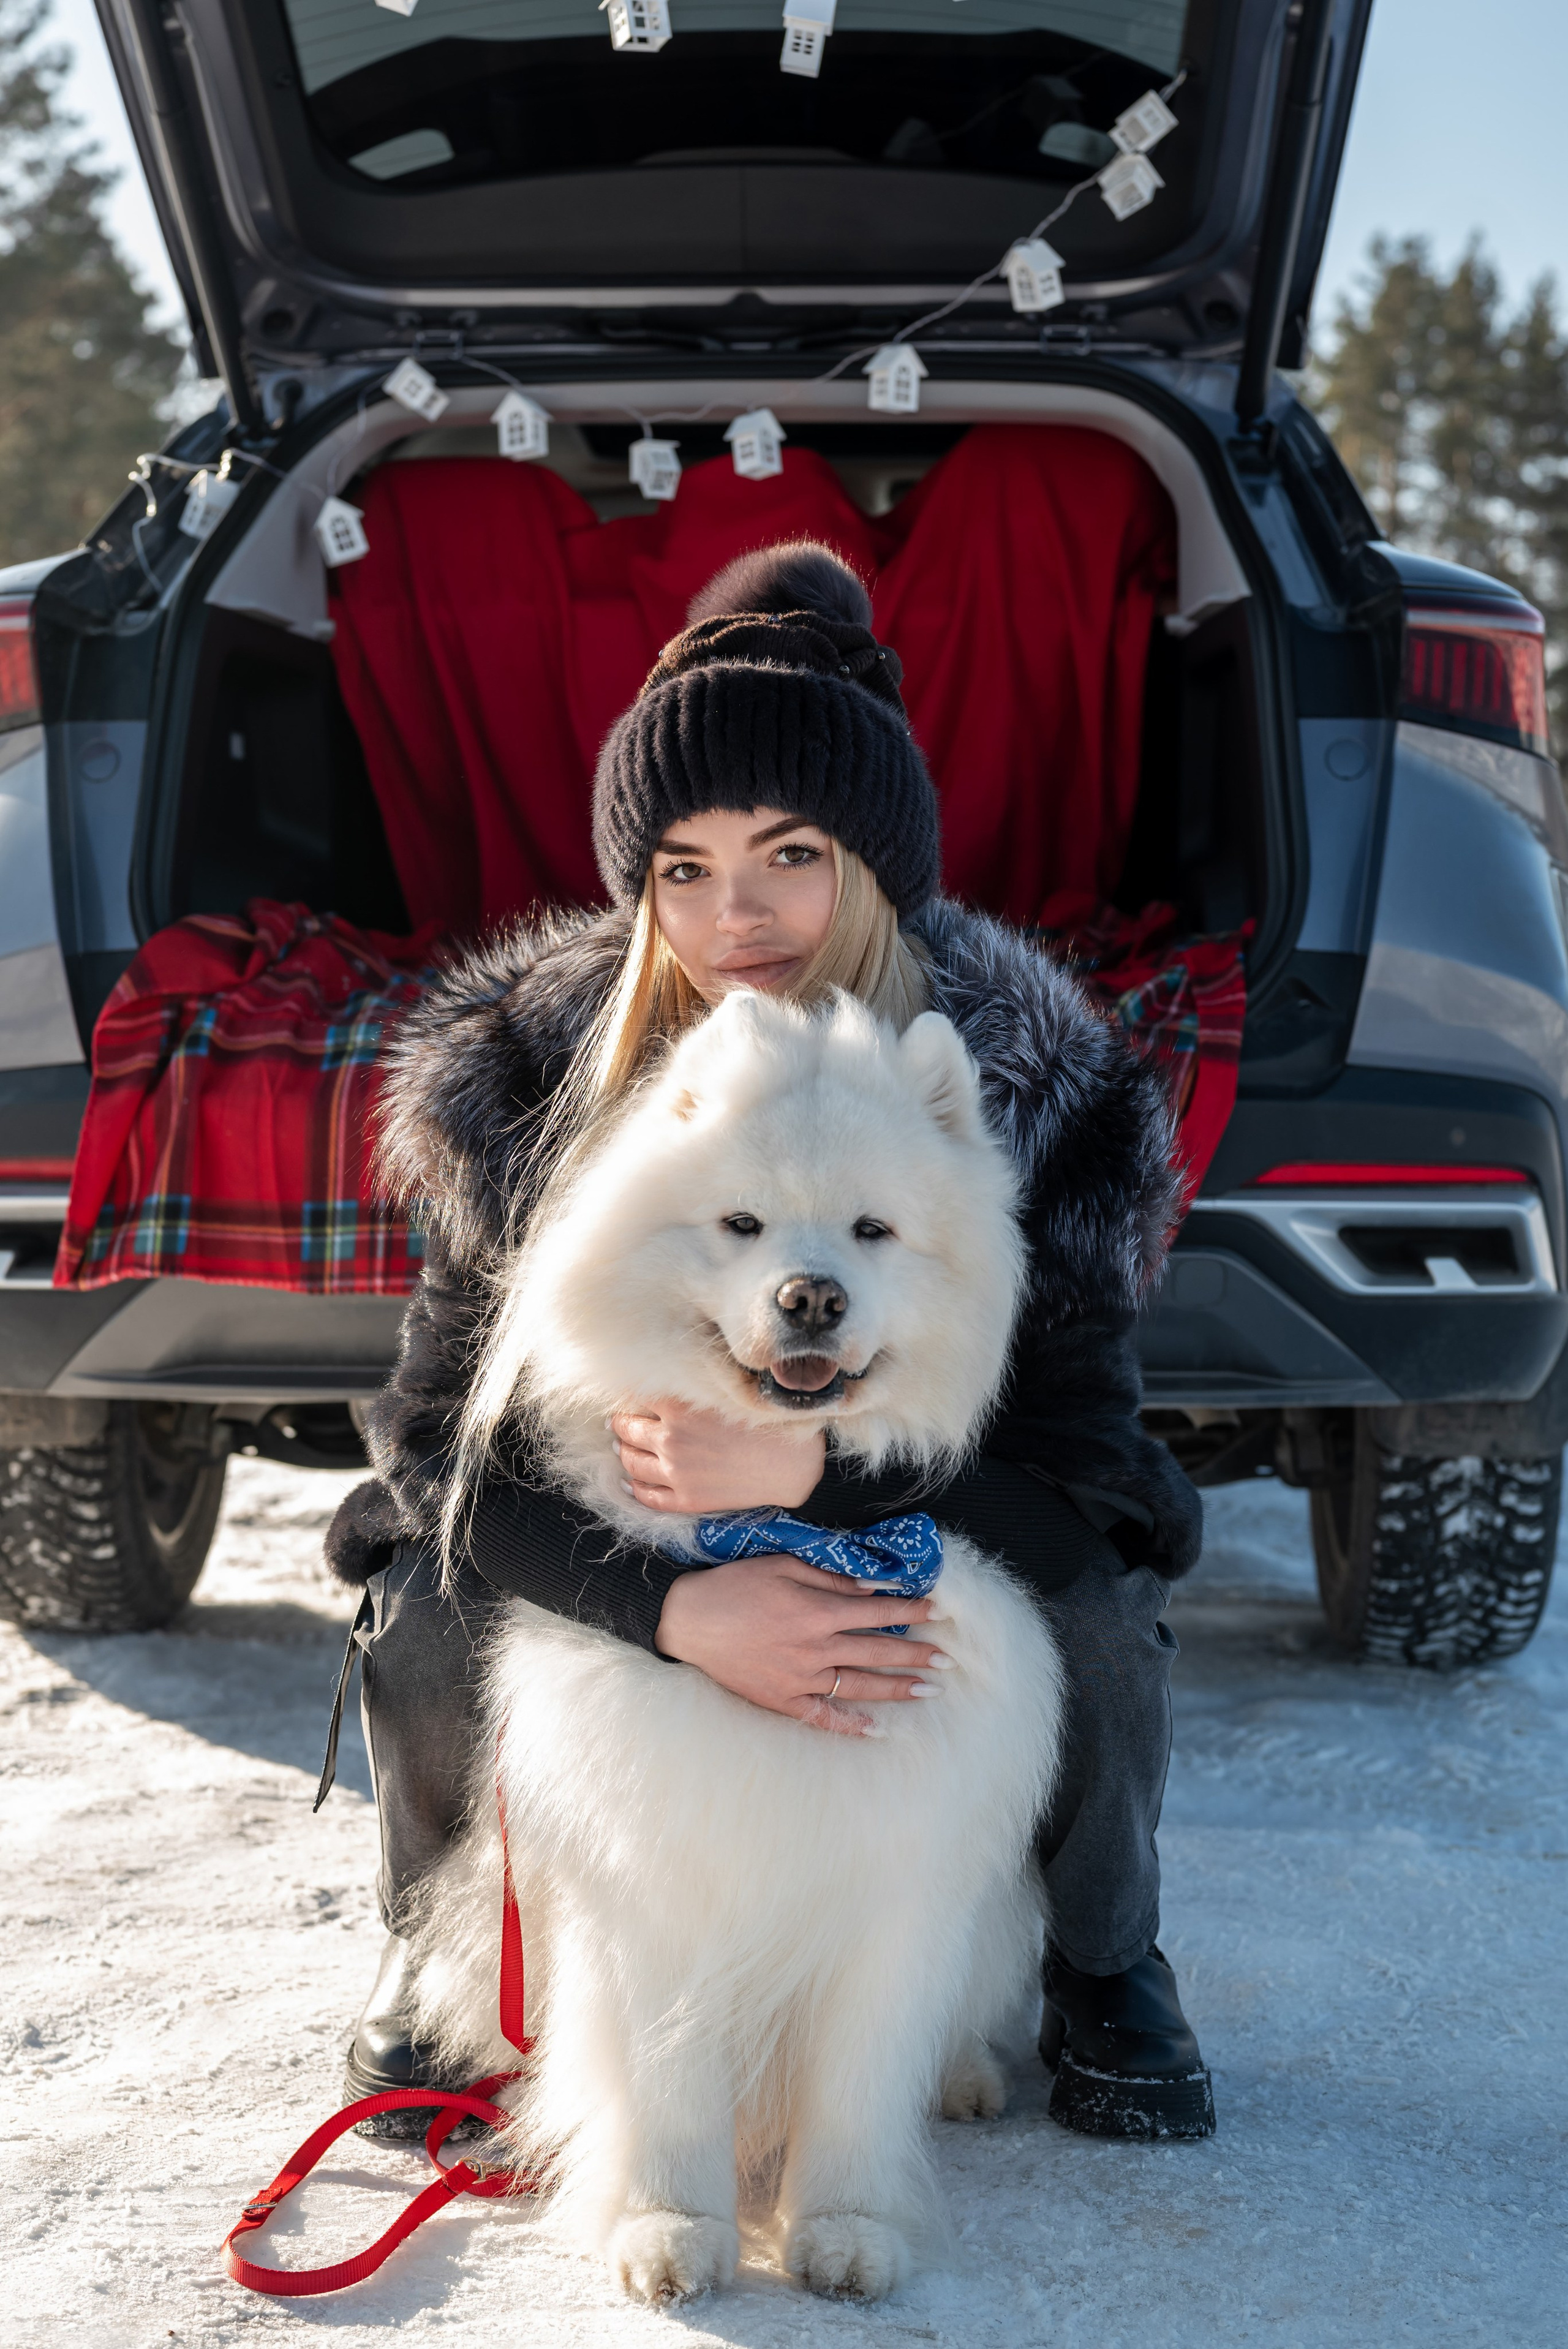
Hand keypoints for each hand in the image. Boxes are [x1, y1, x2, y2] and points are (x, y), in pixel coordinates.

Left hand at [611, 1397, 824, 1514]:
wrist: (791, 1465)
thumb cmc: (766, 1422)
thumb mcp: (724, 1391)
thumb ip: (691, 1385)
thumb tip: (665, 1380)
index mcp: (679, 1408)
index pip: (636, 1394)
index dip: (629, 1392)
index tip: (628, 1392)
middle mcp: (670, 1440)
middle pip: (627, 1428)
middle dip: (619, 1422)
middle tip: (617, 1419)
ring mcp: (675, 1473)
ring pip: (631, 1462)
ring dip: (622, 1451)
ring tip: (620, 1445)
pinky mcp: (686, 1500)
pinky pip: (648, 1496)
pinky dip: (634, 1488)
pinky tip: (630, 1482)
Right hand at [653, 1554, 950, 1737]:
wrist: (686, 1621)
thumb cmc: (734, 1586)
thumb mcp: (782, 1567)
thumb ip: (829, 1579)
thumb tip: (871, 1588)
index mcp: (816, 1612)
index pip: (877, 1613)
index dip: (910, 1612)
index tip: (937, 1612)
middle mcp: (814, 1649)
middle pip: (876, 1653)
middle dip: (916, 1654)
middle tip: (947, 1659)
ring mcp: (799, 1679)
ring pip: (859, 1687)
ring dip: (897, 1689)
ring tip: (928, 1690)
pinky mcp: (781, 1700)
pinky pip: (822, 1717)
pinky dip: (849, 1725)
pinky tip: (875, 1729)